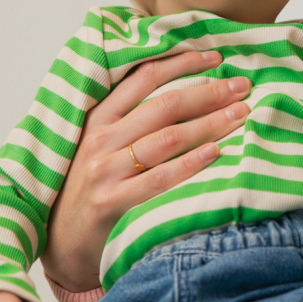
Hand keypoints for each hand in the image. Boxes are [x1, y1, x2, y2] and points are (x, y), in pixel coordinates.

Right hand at [41, 50, 251, 292]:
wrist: (61, 243)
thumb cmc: (90, 188)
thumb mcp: (101, 145)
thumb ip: (132, 120)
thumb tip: (188, 93)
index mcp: (99, 117)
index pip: (145, 77)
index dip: (183, 63)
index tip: (216, 57)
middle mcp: (101, 138)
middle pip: (164, 105)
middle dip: (208, 92)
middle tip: (242, 85)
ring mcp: (105, 170)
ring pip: (168, 137)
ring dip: (210, 123)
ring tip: (240, 114)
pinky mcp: (112, 202)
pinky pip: (161, 178)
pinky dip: (192, 162)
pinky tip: (217, 151)